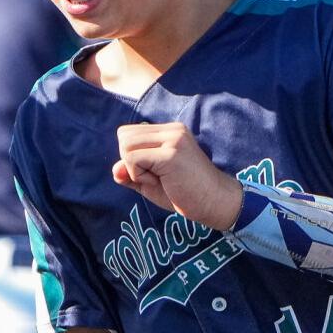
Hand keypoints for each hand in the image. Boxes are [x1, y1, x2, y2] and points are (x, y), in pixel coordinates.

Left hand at [113, 123, 241, 229]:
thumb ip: (131, 174)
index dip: (132, 157)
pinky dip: (139, 175)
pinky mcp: (171, 153)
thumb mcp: (151, 183)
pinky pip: (133, 159)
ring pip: (126, 145)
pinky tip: (162, 182)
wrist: (216, 203)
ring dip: (135, 168)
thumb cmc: (185, 195)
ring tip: (160, 179)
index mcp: (169, 131)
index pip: (129, 134)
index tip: (154, 172)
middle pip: (124, 136)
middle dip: (131, 161)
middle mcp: (172, 129)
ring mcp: (173, 139)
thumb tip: (115, 169)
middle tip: (156, 177)